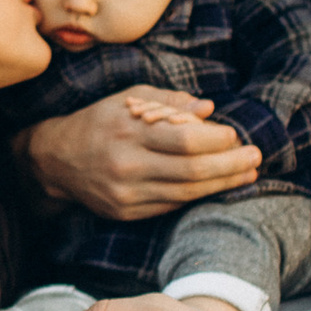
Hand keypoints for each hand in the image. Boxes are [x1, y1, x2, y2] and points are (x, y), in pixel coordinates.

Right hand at [21, 91, 263, 224]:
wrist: (56, 160)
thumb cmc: (99, 121)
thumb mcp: (129, 99)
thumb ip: (169, 102)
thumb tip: (207, 108)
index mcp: (128, 132)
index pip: (183, 140)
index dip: (215, 140)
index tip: (235, 134)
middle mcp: (127, 165)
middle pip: (190, 171)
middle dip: (229, 165)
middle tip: (255, 157)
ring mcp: (126, 193)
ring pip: (185, 192)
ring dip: (222, 184)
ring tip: (246, 174)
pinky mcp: (126, 212)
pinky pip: (171, 204)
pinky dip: (198, 195)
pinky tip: (217, 186)